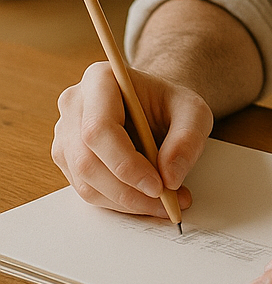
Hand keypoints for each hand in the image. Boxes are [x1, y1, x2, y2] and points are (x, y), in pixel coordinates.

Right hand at [52, 62, 212, 216]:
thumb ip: (188, 139)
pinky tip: (145, 199)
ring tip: (163, 203)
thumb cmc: (170, 104)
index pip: (99, 129)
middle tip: (165, 201)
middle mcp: (74, 105)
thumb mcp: (194, 111)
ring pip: (85, 181)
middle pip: (87, 160)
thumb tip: (170, 177)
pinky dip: (118, 202)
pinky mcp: (68, 158)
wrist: (154, 107)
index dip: (126, 164)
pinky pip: (87, 190)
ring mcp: (65, 133)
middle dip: (128, 190)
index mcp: (99, 80)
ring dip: (125, 201)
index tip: (158, 186)